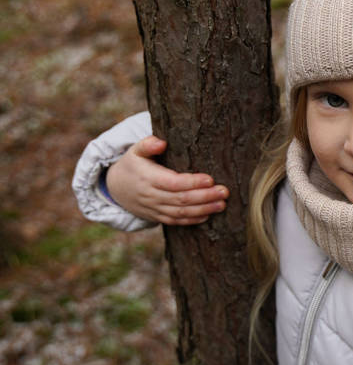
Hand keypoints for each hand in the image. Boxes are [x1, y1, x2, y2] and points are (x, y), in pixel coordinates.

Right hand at [105, 136, 228, 224]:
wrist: (116, 187)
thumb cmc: (133, 164)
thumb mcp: (135, 150)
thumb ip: (147, 144)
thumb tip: (162, 142)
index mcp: (147, 178)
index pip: (173, 183)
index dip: (192, 182)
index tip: (210, 179)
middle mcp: (151, 196)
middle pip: (181, 199)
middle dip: (204, 197)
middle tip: (224, 192)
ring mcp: (154, 209)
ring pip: (180, 213)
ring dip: (203, 210)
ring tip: (222, 204)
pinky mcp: (156, 216)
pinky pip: (175, 222)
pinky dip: (192, 220)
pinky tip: (208, 215)